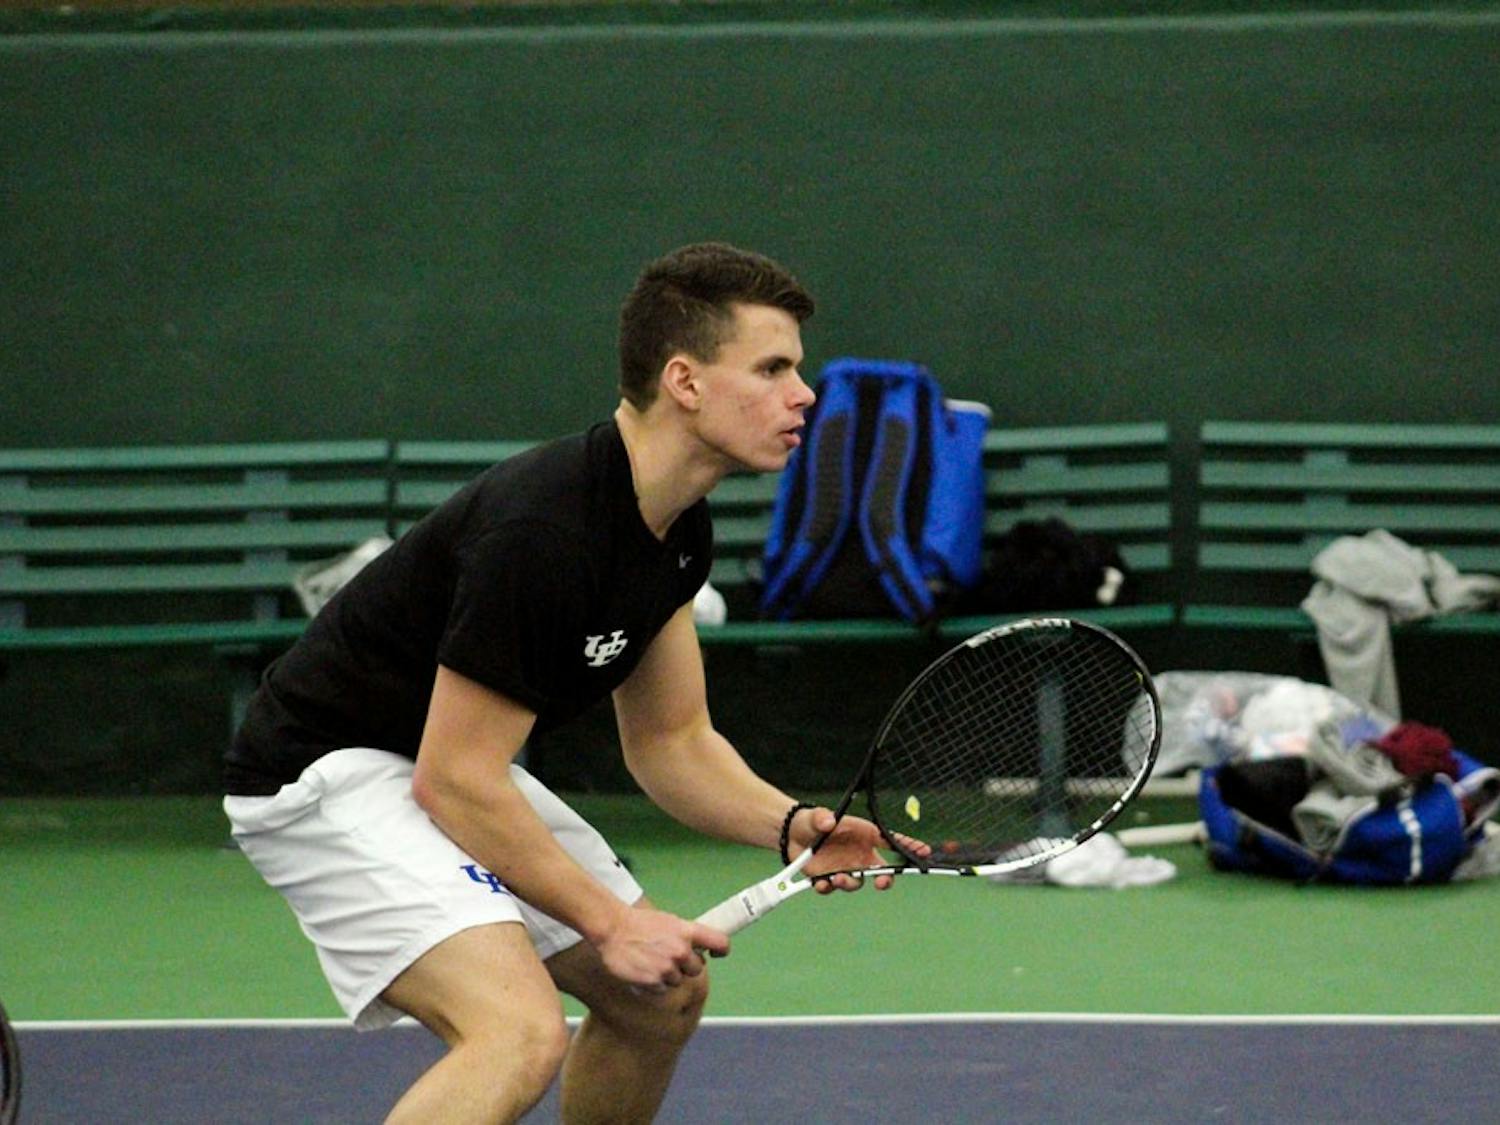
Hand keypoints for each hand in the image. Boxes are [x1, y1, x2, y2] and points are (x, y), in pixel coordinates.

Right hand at [596, 905, 729, 992]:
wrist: (612, 929)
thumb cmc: (639, 923)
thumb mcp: (669, 922)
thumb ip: (685, 935)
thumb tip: (696, 947)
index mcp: (687, 931)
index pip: (720, 942)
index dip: (721, 950)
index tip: (717, 953)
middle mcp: (681, 950)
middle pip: (698, 969)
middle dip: (686, 966)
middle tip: (670, 957)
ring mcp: (668, 967)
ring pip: (678, 980)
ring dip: (668, 975)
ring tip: (651, 960)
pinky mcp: (654, 982)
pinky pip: (662, 989)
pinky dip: (655, 983)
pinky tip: (644, 969)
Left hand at [789, 807, 931, 892]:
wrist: (791, 834)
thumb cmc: (812, 821)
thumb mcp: (816, 816)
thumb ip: (822, 817)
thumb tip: (828, 821)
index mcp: (864, 835)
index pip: (892, 841)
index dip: (909, 846)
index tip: (924, 851)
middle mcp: (859, 854)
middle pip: (881, 871)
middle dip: (886, 880)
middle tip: (881, 882)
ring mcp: (846, 868)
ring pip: (857, 882)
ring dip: (849, 883)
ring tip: (836, 878)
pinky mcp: (829, 878)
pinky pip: (833, 888)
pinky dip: (828, 888)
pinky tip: (820, 883)